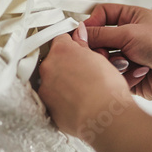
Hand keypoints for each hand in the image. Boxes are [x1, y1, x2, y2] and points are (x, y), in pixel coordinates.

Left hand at [38, 23, 131, 139]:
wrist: (105, 118)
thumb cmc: (106, 90)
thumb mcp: (100, 59)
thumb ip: (83, 44)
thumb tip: (79, 34)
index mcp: (61, 51)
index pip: (61, 38)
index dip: (72, 44)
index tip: (78, 49)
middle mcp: (48, 67)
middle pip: (55, 59)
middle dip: (67, 64)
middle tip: (84, 71)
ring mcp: (45, 88)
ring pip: (53, 80)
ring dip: (64, 82)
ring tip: (83, 89)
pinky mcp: (47, 107)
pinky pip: (53, 98)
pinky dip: (62, 99)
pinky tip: (78, 102)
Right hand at [85, 4, 151, 100]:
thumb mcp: (130, 33)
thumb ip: (101, 34)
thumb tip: (78, 33)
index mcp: (130, 18)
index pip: (101, 14)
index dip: (90, 23)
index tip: (82, 33)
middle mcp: (128, 36)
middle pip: (98, 39)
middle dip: (99, 47)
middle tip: (102, 52)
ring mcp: (128, 56)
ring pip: (103, 59)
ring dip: (113, 62)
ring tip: (127, 64)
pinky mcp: (128, 75)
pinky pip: (112, 75)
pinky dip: (121, 75)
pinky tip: (137, 74)